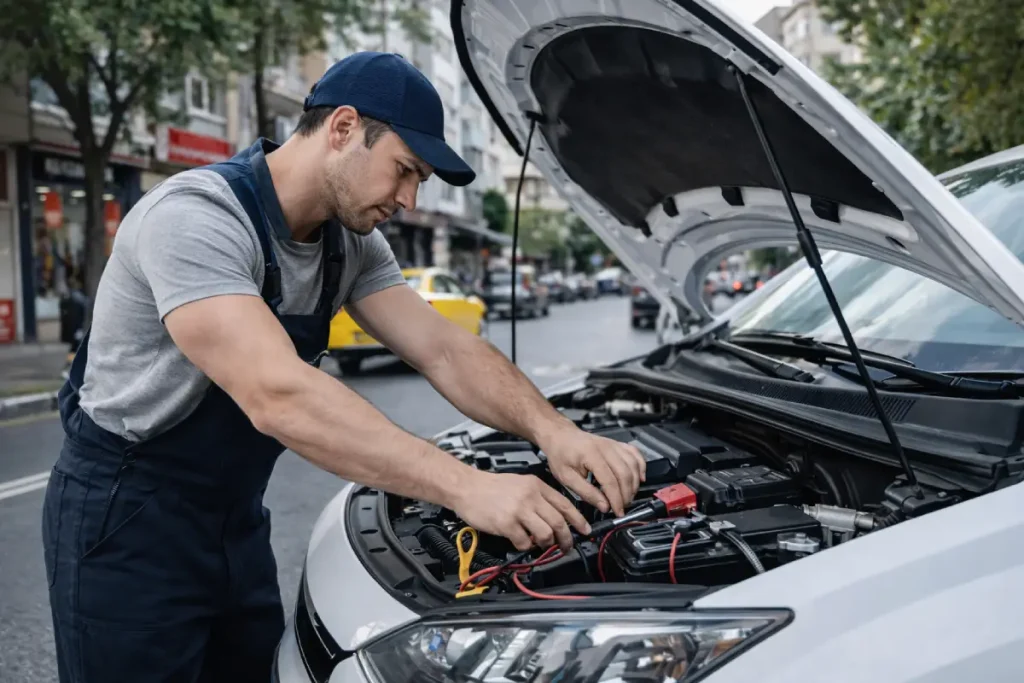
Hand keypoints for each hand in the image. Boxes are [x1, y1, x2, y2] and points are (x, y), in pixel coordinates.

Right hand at [452, 471, 590, 552]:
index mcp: (537, 485)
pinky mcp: (506, 523)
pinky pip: (524, 542)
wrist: (466, 487)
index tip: (585, 531)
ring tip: (540, 544)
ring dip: (546, 544)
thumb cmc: (491, 487)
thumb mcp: (521, 484)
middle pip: (559, 522)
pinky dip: (525, 546)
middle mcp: (530, 496)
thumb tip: (556, 519)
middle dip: (566, 539)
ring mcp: (519, 510)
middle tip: (565, 547)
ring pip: (546, 533)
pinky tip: (520, 541)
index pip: (565, 504)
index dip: (578, 520)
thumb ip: (538, 498)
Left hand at [539, 425, 646, 516]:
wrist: (561, 436)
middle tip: (621, 507)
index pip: (610, 481)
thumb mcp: (566, 477)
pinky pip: (636, 455)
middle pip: (625, 474)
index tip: (617, 511)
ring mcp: (614, 444)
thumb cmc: (561, 454)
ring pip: (633, 465)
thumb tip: (603, 506)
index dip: (616, 499)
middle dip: (626, 495)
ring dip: (634, 484)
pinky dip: (641, 468)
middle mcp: (606, 447)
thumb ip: (586, 492)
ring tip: (627, 497)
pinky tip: (639, 478)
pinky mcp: (618, 444)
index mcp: (591, 454)